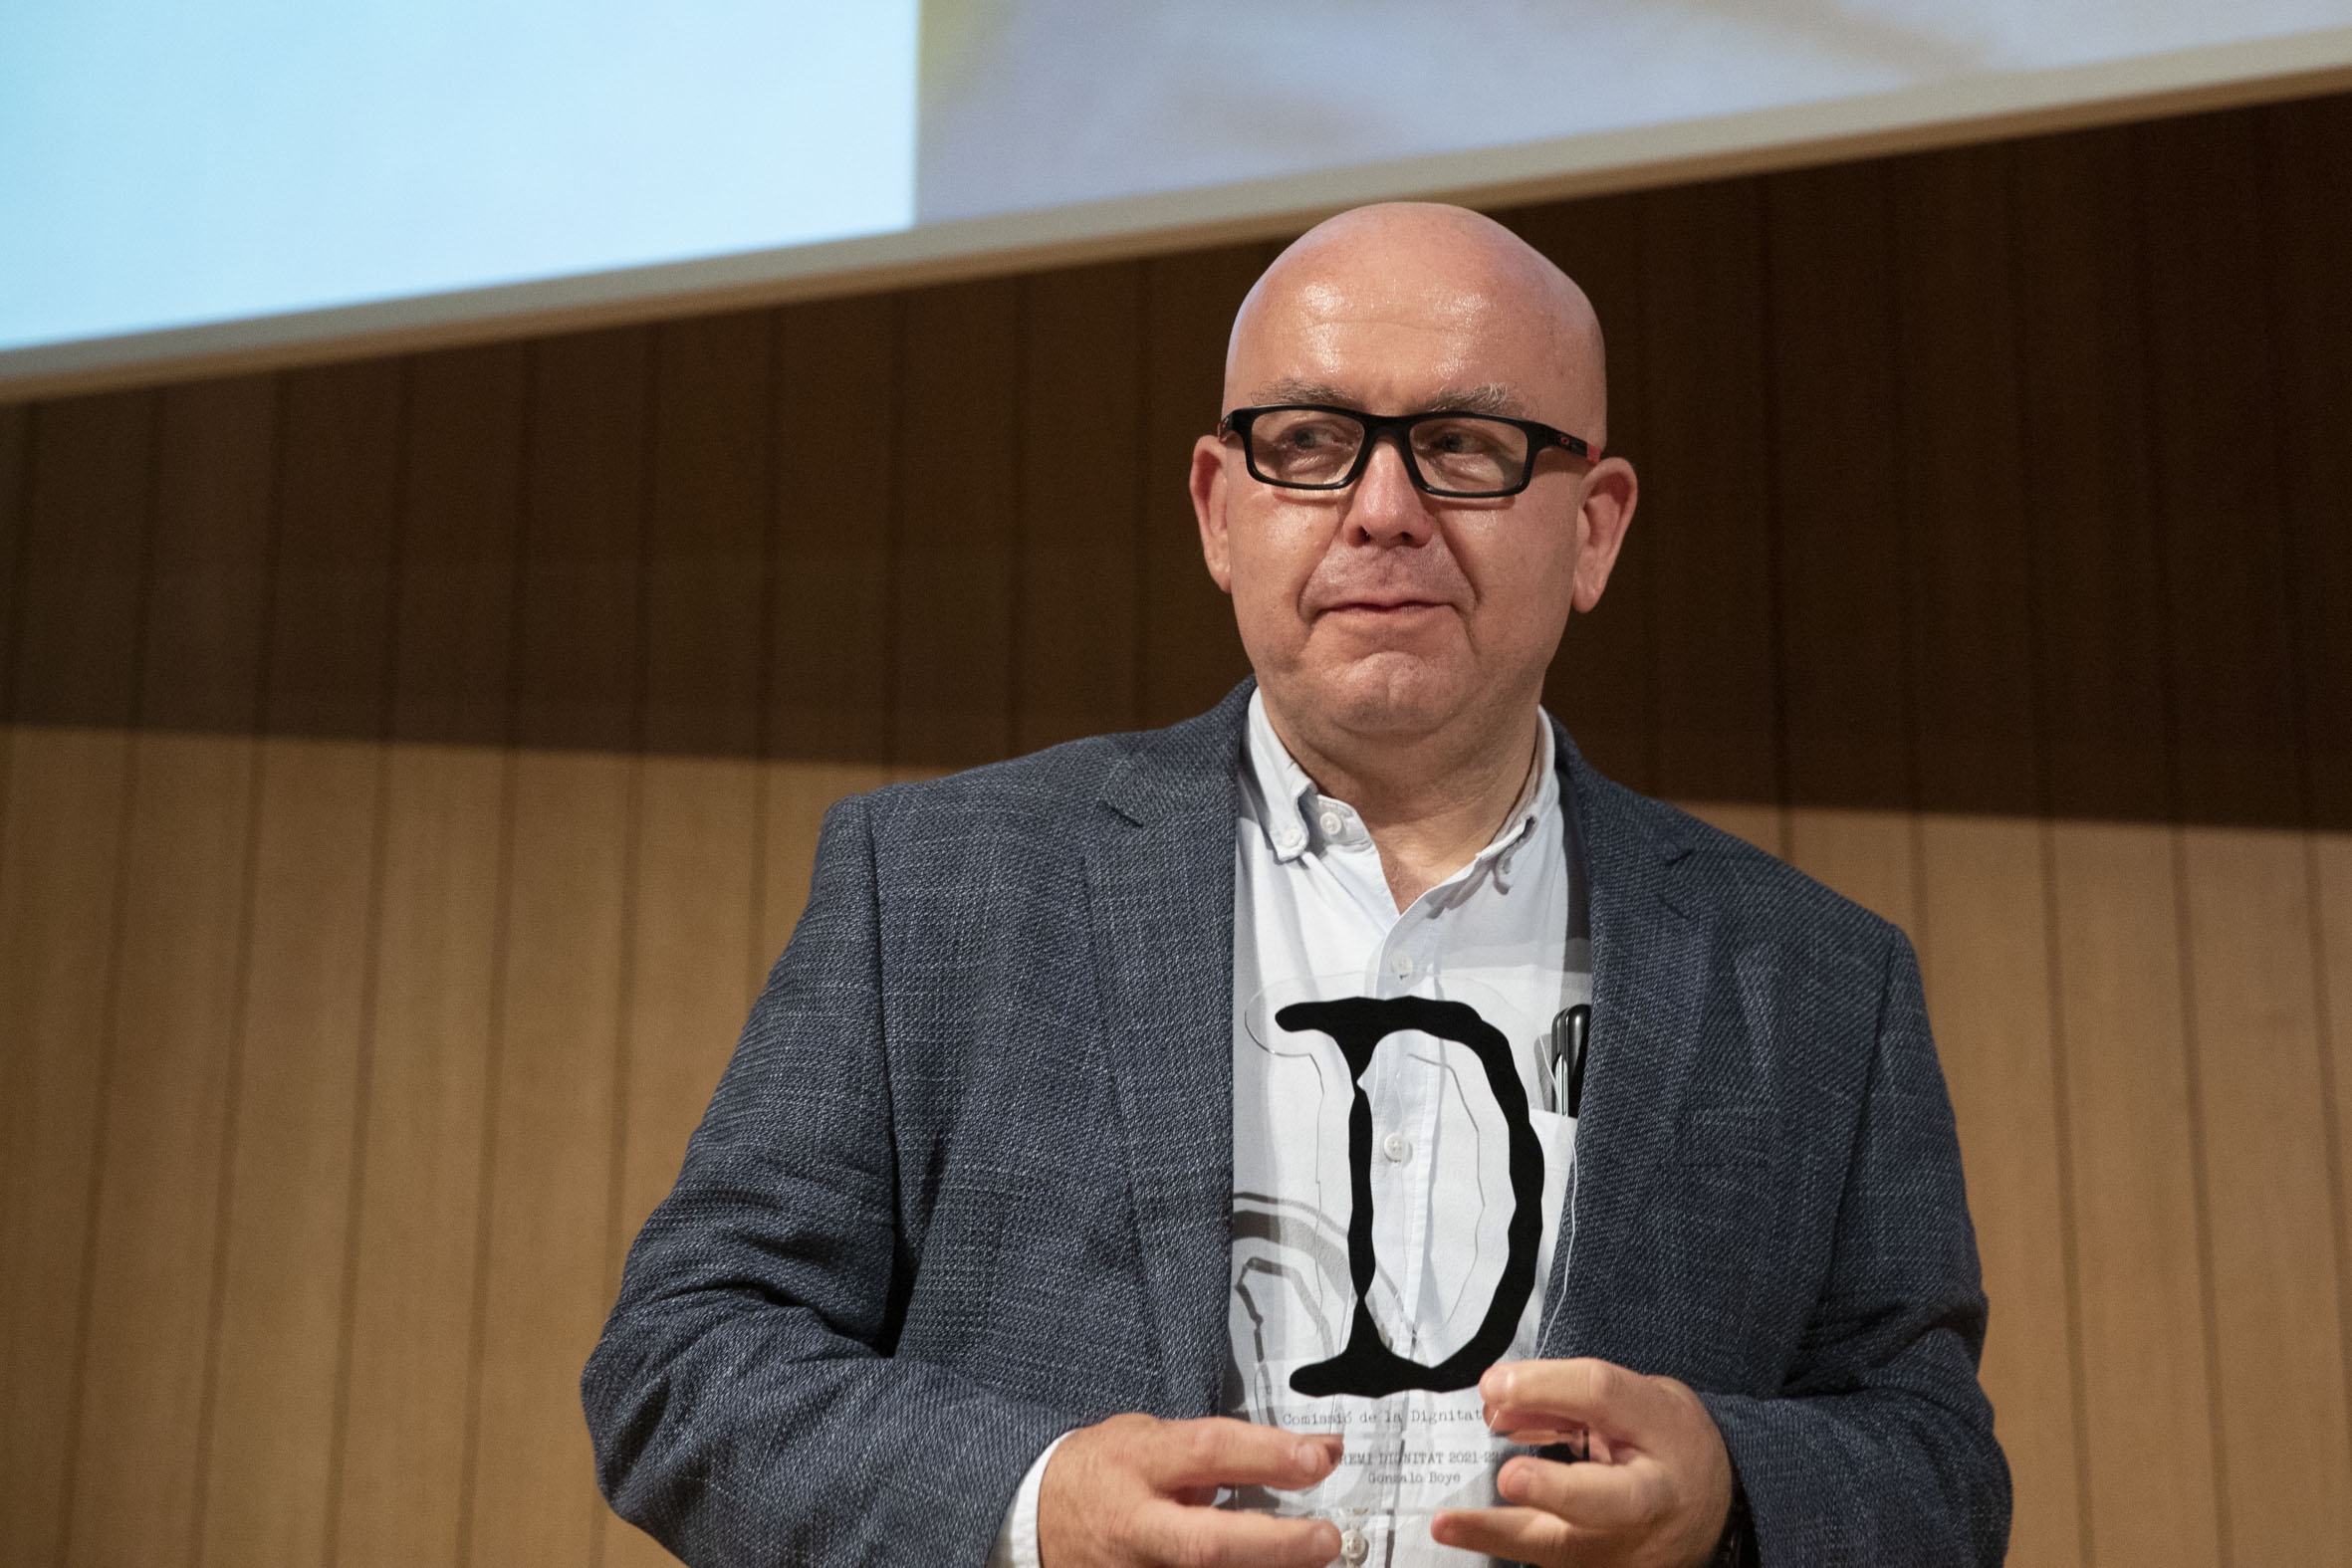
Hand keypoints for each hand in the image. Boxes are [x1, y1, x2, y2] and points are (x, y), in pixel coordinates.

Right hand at [1037, 1414, 1342, 1567]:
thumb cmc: (1099, 1473)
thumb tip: (1295, 1462)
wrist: (1033, 1518)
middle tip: (1327, 1538)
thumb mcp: (1148, 1439)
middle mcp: (1135, 1526)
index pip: (1209, 1453)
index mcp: (1138, 1463)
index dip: (1268, 1456)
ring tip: (1308, 1563)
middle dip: (1276, 1545)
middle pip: (1209, 1545)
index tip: (1320, 1456)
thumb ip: (1213, 1453)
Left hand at [1430, 1358, 1732, 1567]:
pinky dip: (1503, 1542)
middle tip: (1510, 1476)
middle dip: (1556, 1490)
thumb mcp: (1637, 1399)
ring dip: (1500, 1533)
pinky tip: (1459, 1530)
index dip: (1547, 1386)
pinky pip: (1549, 1558)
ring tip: (1447, 1523)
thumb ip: (1572, 1397)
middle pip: (1606, 1498)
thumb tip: (1500, 1399)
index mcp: (1664, 1429)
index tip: (1494, 1384)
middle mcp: (1650, 1496)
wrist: (1716, 1508)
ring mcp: (1628, 1544)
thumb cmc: (1666, 1441)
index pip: (1603, 1397)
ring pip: (1565, 1547)